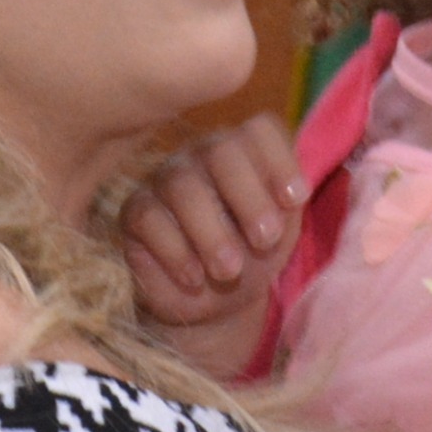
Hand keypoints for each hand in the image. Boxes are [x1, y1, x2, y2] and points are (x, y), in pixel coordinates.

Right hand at [119, 114, 302, 370]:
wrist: (216, 303)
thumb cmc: (253, 257)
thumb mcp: (281, 234)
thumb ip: (288, 206)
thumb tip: (292, 194)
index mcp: (247, 153)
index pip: (261, 129)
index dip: (280, 160)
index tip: (295, 201)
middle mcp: (204, 155)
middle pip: (221, 151)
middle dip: (249, 198)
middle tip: (265, 240)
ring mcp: (166, 178)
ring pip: (183, 186)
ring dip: (212, 233)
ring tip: (230, 270)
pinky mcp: (136, 210)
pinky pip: (149, 217)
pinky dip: (176, 252)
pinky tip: (194, 278)